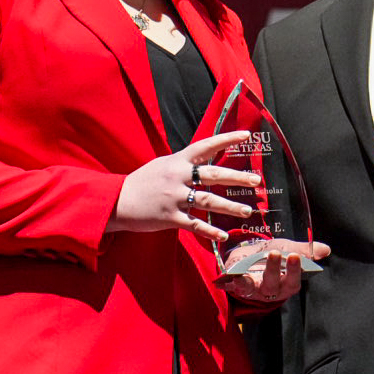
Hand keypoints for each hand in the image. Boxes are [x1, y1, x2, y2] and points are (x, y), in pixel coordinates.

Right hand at [110, 130, 260, 242]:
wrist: (117, 201)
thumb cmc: (142, 182)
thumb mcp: (162, 165)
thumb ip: (184, 163)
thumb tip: (206, 157)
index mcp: (177, 161)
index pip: (205, 146)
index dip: (226, 140)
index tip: (246, 136)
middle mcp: (177, 177)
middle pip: (212, 175)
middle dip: (236, 177)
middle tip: (256, 181)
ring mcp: (174, 198)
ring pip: (208, 201)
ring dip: (229, 207)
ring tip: (247, 211)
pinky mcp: (169, 217)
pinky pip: (194, 225)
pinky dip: (209, 232)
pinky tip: (223, 236)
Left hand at [219, 238, 330, 304]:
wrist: (247, 259)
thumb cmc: (270, 257)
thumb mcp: (287, 250)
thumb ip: (305, 250)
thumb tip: (326, 250)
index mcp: (287, 283)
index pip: (293, 280)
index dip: (294, 270)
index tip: (295, 255)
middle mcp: (272, 290)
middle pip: (274, 284)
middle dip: (274, 269)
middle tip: (275, 253)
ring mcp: (255, 290)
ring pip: (256, 285)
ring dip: (255, 275)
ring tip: (247, 265)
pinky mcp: (239, 287)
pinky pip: (237, 286)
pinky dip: (235, 281)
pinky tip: (233, 275)